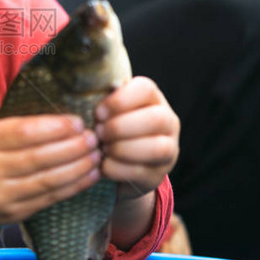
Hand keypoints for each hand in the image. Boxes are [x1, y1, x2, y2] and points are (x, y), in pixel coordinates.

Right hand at [0, 114, 101, 234]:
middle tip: (95, 138)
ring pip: (48, 181)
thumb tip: (63, 122)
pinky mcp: (11, 215)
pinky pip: (48, 200)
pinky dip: (72, 187)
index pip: (25, 132)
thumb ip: (15, 129)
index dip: (56, 127)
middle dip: (73, 147)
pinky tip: (88, 176)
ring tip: (97, 156)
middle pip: (40, 157)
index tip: (78, 122)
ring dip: (78, 168)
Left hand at [94, 76, 179, 198]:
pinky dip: (119, 169)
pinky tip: (104, 165)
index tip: (98, 113)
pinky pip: (142, 172)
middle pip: (155, 119)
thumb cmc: (112, 128)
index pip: (146, 89)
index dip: (120, 100)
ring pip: (156, 147)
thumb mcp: (110, 110)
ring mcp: (168, 149)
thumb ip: (105, 99)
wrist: (123, 164)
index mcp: (153, 99)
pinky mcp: (159, 174)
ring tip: (103, 148)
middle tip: (98, 132)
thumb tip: (92, 85)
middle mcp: (168, 122)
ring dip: (122, 148)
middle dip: (120, 127)